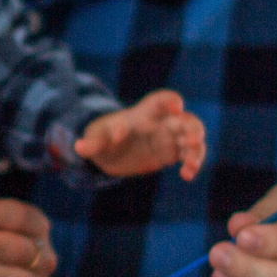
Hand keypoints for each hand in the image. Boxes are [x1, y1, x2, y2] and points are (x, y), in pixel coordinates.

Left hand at [74, 90, 206, 180]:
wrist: (110, 152)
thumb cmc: (103, 137)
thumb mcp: (95, 139)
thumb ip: (91, 143)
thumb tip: (79, 147)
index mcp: (143, 113)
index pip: (160, 101)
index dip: (170, 101)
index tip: (178, 105)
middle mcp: (161, 122)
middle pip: (184, 119)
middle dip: (192, 128)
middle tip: (193, 140)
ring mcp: (168, 138)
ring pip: (191, 138)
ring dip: (197, 149)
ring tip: (192, 165)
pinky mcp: (171, 154)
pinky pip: (188, 156)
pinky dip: (192, 164)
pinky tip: (187, 175)